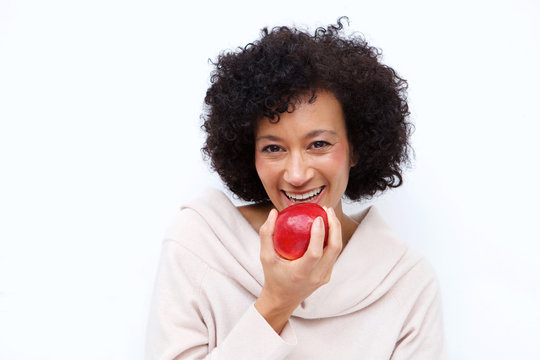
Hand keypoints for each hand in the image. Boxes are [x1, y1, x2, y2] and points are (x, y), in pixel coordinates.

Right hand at [254, 206, 342, 332]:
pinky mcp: (327, 275)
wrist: (282, 299)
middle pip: (334, 249)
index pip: (315, 253)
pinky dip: (332, 239)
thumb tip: (274, 212)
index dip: (319, 235)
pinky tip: (327, 226)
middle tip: (327, 210)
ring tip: (329, 214)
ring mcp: (324, 277)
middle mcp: (316, 276)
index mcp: (301, 273)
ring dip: (336, 231)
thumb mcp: (265, 257)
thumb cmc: (272, 276)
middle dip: (335, 227)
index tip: (318, 218)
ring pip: (337, 251)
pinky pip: (333, 255)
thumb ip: (266, 234)